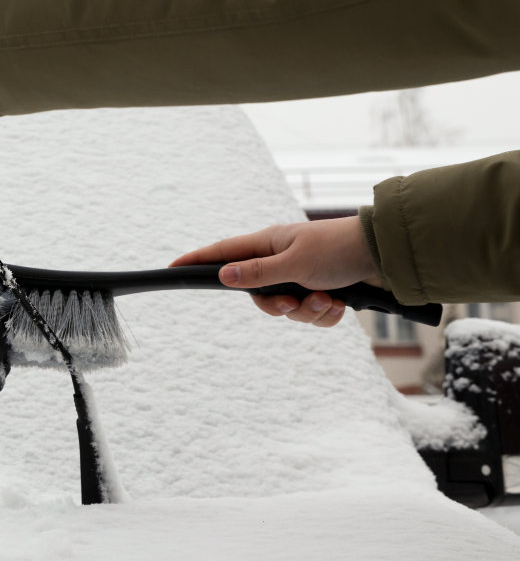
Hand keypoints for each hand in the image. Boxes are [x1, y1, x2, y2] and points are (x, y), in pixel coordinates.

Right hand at [168, 217, 381, 326]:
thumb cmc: (339, 249)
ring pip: (287, 309)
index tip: (173, 268)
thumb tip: (223, 276)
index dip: (197, 261)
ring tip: (327, 300)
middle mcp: (281, 261)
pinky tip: (340, 304)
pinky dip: (325, 315)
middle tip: (293, 303)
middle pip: (257, 293)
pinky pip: (311, 315)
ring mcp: (302, 277)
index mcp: (268, 245)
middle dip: (277, 306)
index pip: (223, 253)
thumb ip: (258, 274)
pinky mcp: (323, 291)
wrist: (388, 257)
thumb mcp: (294, 264)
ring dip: (307, 312)